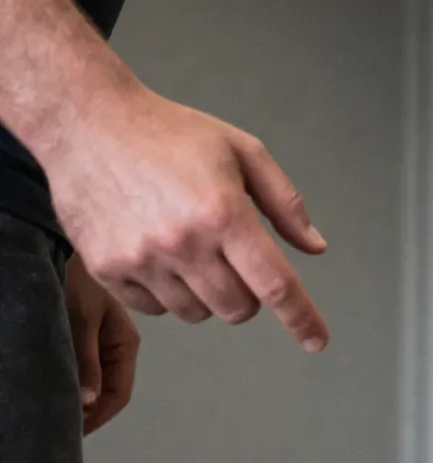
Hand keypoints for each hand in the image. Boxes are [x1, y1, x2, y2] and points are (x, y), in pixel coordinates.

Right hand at [39, 79, 329, 351]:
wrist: (85, 121)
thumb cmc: (169, 132)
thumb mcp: (242, 151)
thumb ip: (285, 203)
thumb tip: (315, 248)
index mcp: (222, 214)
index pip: (274, 285)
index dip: (302, 319)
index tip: (316, 341)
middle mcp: (182, 243)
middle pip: (238, 308)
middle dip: (248, 293)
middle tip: (232, 257)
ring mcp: (140, 260)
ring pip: (198, 313)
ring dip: (206, 293)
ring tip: (190, 248)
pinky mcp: (106, 269)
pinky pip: (155, 309)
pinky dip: (167, 293)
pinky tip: (158, 254)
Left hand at [64, 258, 140, 433]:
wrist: (61, 248)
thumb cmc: (76, 277)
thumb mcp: (80, 319)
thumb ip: (86, 360)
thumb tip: (88, 401)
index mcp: (125, 344)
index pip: (118, 394)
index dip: (98, 417)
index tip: (73, 432)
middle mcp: (117, 347)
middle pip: (107, 392)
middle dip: (87, 412)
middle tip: (60, 427)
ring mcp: (102, 342)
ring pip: (94, 381)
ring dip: (77, 397)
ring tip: (56, 410)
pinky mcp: (85, 336)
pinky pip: (82, 368)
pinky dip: (71, 381)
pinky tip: (56, 387)